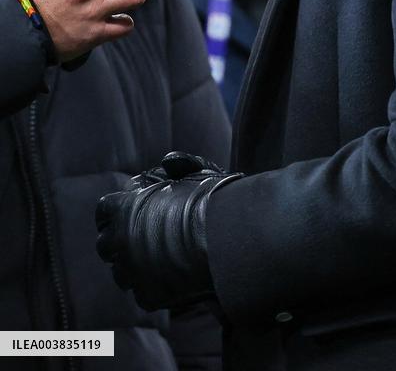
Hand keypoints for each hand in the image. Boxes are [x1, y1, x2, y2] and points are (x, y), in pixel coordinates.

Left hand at [96, 151, 241, 310]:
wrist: (229, 240)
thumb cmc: (212, 201)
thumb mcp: (196, 172)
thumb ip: (178, 165)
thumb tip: (167, 163)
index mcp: (126, 209)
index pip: (104, 211)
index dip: (115, 211)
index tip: (126, 212)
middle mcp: (122, 242)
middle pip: (105, 245)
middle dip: (118, 240)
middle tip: (139, 236)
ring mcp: (133, 272)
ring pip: (120, 273)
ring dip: (132, 265)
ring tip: (156, 257)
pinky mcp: (149, 296)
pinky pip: (141, 292)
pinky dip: (151, 286)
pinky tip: (170, 274)